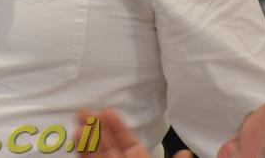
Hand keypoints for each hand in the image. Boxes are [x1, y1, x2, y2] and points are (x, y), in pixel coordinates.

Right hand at [74, 108, 191, 157]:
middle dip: (96, 127)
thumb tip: (187, 152)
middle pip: (107, 145)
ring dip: (87, 138)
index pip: (127, 142)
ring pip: (96, 153)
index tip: (107, 111)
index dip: (117, 126)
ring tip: (79, 123)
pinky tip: (78, 139)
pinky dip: (83, 151)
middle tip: (84, 110)